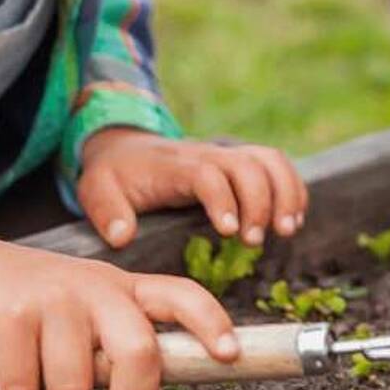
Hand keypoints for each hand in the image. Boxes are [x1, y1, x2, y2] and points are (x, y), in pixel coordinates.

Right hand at [0, 226, 237, 389]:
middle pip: (139, 352)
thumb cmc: (40, 305)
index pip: (181, 295)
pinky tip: (15, 383)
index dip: (211, 324)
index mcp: (123, 287)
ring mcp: (52, 299)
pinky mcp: (11, 317)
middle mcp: (94, 287)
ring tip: (47, 385)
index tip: (229, 355)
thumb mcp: (91, 315)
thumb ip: (127, 350)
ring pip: (75, 389)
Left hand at [78, 127, 306, 248]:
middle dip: (260, 202)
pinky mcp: (238, 162)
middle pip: (246, 165)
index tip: (229, 232)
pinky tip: (293, 219)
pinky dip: (292, 187)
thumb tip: (123, 236)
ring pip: (268, 159)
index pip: (206, 174)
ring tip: (287, 230)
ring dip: (285, 192)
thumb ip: (107, 212)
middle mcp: (205, 155)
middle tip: (256, 242)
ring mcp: (225, 155)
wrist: (124, 146)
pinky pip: (275, 164)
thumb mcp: (96, 190)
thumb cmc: (115, 175)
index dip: (223, 200)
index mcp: (173, 165)